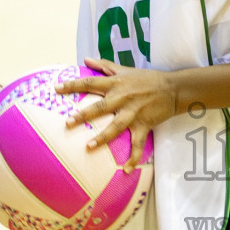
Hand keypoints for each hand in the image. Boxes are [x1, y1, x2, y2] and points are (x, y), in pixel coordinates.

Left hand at [55, 58, 175, 171]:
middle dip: (83, 115)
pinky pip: (137, 144)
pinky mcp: (144, 125)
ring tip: (88, 147)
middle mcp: (122, 98)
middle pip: (100, 107)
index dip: (73, 85)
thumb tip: (85, 60)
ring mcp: (133, 113)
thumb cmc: (147, 79)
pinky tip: (126, 170)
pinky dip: (133, 157)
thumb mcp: (125, 69)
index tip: (57, 88)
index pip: (90, 83)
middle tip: (68, 123)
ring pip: (116, 127)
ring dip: (102, 138)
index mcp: (115, 84)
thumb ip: (104, 66)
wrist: (172, 89)